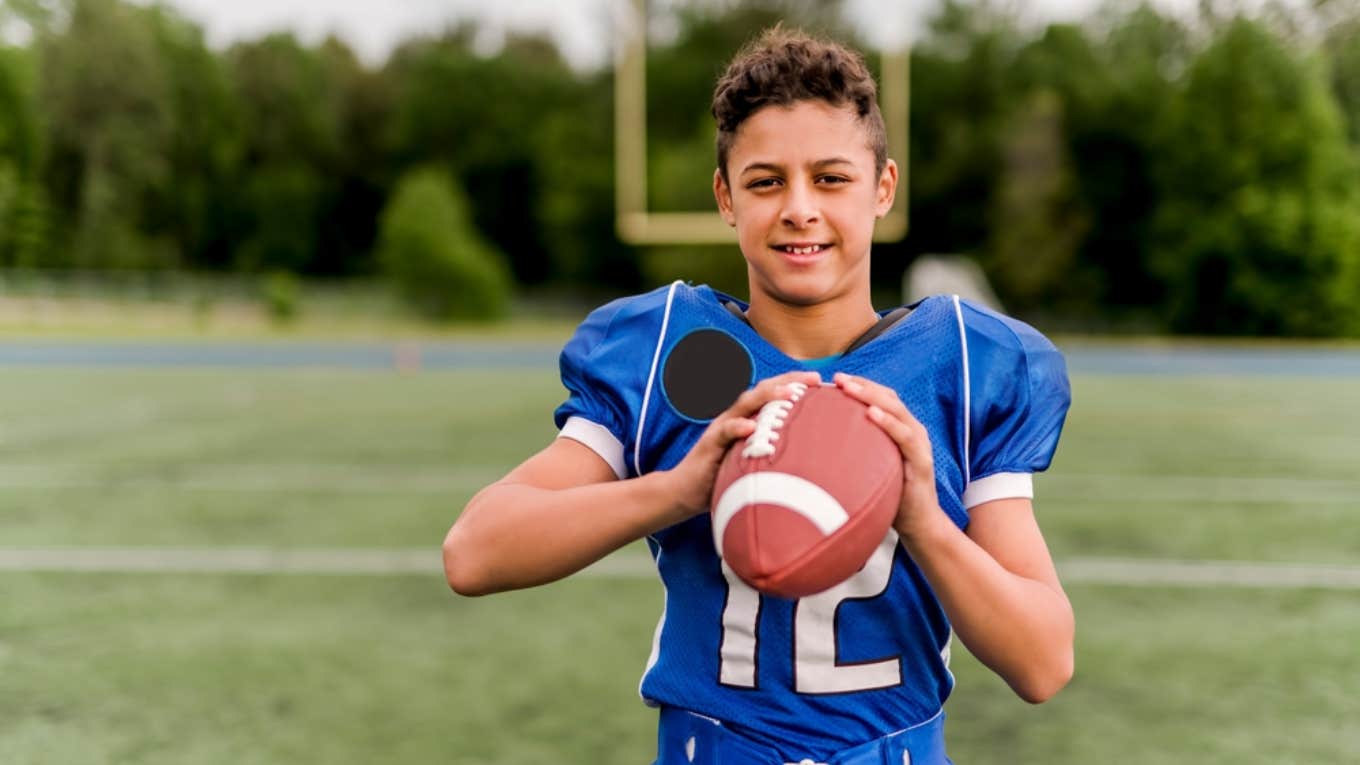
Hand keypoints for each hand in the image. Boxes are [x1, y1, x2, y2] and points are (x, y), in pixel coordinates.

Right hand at [658, 370, 822, 521]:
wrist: (685, 492)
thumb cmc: (723, 477)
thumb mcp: (753, 461)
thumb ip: (772, 454)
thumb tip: (807, 458)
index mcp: (747, 419)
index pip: (772, 394)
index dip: (795, 383)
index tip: (819, 380)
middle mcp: (735, 417)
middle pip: (762, 390)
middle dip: (788, 381)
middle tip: (813, 378)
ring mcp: (721, 428)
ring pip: (744, 404)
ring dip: (767, 397)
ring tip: (789, 394)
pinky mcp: (709, 444)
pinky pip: (724, 432)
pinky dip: (737, 427)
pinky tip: (751, 427)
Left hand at [833, 372, 948, 543]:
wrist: (919, 525)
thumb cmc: (891, 496)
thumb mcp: (871, 467)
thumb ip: (857, 451)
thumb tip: (820, 444)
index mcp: (900, 429)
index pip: (881, 398)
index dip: (860, 385)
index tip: (834, 379)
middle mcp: (912, 430)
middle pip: (888, 398)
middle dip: (862, 385)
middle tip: (837, 378)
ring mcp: (918, 443)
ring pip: (896, 410)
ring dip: (871, 396)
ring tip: (848, 388)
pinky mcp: (921, 459)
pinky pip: (904, 436)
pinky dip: (888, 422)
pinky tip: (870, 414)